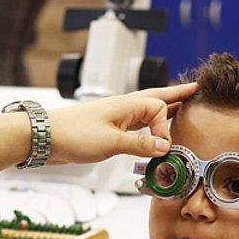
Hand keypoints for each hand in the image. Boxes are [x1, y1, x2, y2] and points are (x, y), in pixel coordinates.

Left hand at [47, 84, 198, 164]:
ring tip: (179, 108)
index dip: (164, 128)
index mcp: (126, 105)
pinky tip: (149, 132)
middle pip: (156, 98)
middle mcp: (123, 108)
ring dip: (164, 110)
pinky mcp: (107, 130)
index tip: (162, 147)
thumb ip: (139, 144)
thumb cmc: (72, 134)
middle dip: (176, 95)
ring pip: (146, 111)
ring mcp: (115, 118)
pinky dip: (147, 127)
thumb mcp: (111, 142)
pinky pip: (135, 125)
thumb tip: (164, 147)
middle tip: (195, 90)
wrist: (44, 136)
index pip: (159, 109)